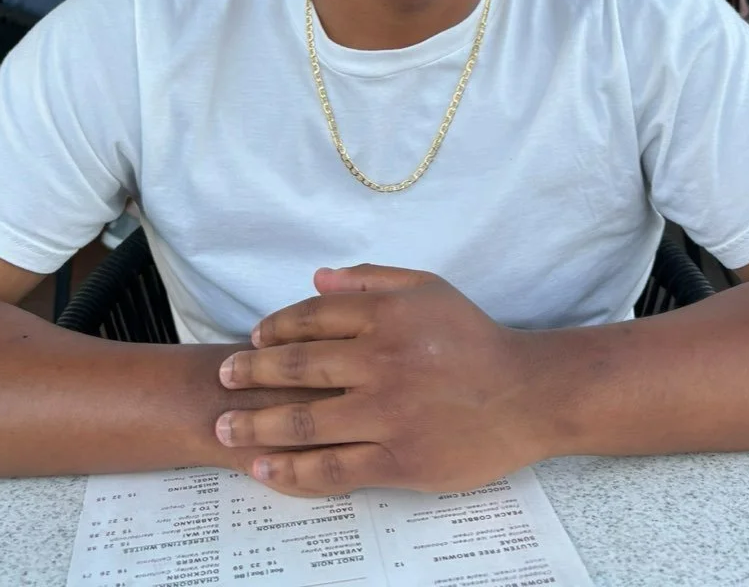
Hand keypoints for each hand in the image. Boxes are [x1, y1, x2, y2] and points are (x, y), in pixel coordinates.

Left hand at [214, 265, 540, 497]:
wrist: (526, 394)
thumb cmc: (474, 338)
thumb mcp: (427, 289)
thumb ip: (370, 281)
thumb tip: (316, 277)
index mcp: (386, 315)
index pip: (311, 318)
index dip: (273, 329)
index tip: (252, 341)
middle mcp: (381, 361)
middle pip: (297, 367)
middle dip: (250, 374)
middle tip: (223, 381)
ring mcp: (387, 413)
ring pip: (305, 421)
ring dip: (256, 425)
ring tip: (225, 428)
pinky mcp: (398, 459)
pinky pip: (333, 468)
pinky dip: (292, 471)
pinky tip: (264, 469)